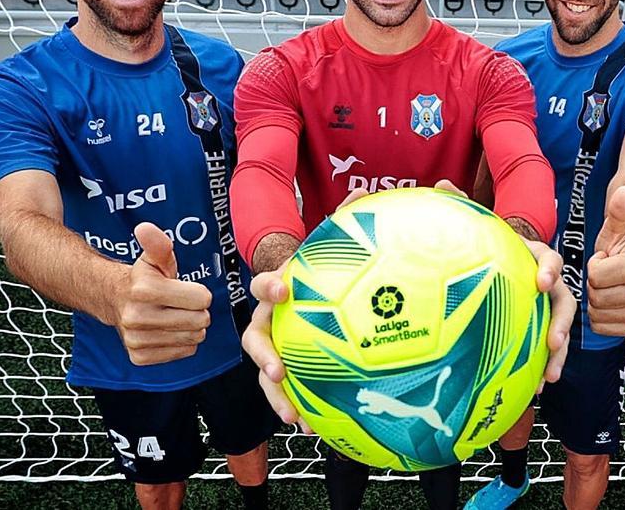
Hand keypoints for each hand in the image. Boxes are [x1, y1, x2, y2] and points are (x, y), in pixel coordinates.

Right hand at [112, 223, 212, 365]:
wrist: (113, 300)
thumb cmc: (143, 278)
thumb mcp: (153, 259)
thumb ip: (158, 244)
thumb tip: (145, 228)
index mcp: (144, 290)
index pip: (203, 299)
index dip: (198, 293)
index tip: (185, 289)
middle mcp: (137, 317)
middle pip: (200, 320)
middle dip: (197, 311)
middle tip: (181, 304)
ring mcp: (137, 339)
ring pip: (194, 338)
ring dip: (190, 328)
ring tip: (174, 316)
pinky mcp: (139, 357)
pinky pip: (183, 353)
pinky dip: (181, 344)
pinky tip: (167, 331)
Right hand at [238, 188, 371, 432]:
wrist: (314, 294)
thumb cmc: (326, 269)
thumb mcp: (338, 245)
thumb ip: (350, 221)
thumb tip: (369, 194)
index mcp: (280, 290)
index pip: (266, 284)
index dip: (270, 286)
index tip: (283, 290)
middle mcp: (271, 320)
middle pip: (255, 339)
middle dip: (263, 356)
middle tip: (278, 371)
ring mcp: (277, 347)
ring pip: (267, 375)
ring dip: (278, 397)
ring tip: (295, 417)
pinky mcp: (291, 371)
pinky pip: (293, 392)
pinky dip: (305, 409)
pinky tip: (323, 430)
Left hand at [434, 178, 571, 388]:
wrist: (494, 264)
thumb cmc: (483, 246)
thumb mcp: (476, 228)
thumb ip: (461, 207)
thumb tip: (442, 184)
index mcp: (531, 255)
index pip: (547, 257)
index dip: (549, 268)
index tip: (542, 282)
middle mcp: (545, 280)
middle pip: (565, 298)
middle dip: (563, 320)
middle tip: (555, 340)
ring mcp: (545, 305)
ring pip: (561, 326)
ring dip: (559, 351)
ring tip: (550, 374)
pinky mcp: (539, 326)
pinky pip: (547, 346)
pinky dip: (545, 364)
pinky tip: (537, 387)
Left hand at [586, 186, 624, 336]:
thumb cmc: (618, 249)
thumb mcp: (615, 230)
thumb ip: (619, 212)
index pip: (596, 275)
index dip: (593, 266)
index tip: (605, 260)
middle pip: (596, 296)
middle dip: (593, 285)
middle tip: (605, 276)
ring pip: (597, 313)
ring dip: (595, 301)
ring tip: (607, 288)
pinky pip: (601, 327)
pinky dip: (598, 318)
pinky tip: (608, 304)